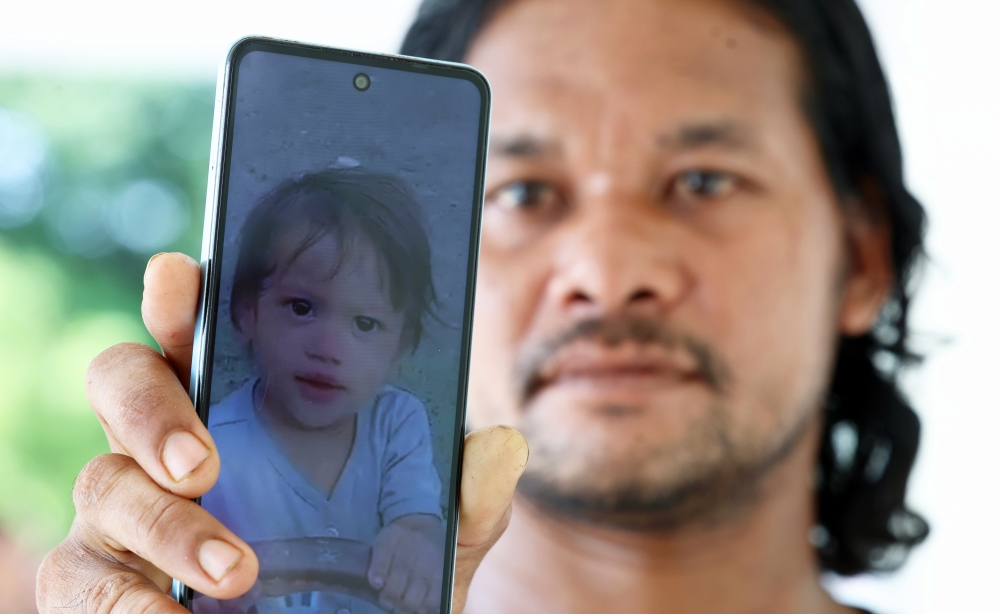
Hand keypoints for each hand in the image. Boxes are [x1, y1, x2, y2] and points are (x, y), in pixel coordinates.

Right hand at [35, 252, 529, 612]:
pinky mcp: (103, 579)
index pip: (196, 326)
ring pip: (102, 483)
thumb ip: (461, 496)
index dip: (180, 295)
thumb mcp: (429, 538)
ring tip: (235, 571)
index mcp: (239, 401)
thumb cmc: (373, 580)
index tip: (183, 274)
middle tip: (206, 463)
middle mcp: (169, 442)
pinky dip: (121, 598)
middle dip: (155, 408)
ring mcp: (128, 510)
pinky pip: (81, 577)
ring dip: (165, 524)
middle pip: (122, 380)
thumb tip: (503, 443)